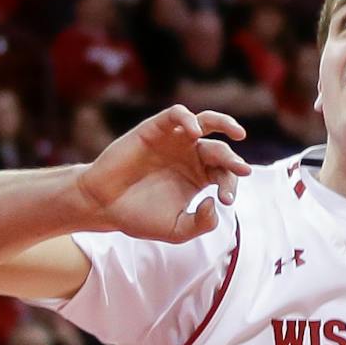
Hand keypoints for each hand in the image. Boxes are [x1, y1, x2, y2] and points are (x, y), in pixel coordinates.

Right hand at [75, 105, 250, 243]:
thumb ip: (201, 223)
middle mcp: (189, 155)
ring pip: (205, 122)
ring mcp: (173, 140)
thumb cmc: (139, 216)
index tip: (225, 200)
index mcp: (199, 176)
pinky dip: (188, 119)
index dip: (231, 185)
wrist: (104, 205)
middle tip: (242, 170)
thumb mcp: (177, 229)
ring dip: (224, 123)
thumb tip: (215, 203)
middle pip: (219, 150)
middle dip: (233, 160)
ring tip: (238, 133)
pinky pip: (176, 115)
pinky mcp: (154, 129)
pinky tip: (195, 133)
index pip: (224, 174)